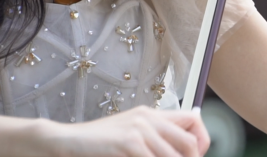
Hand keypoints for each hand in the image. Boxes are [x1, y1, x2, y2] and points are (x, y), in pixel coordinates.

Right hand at [48, 106, 209, 156]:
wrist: (65, 141)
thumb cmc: (97, 143)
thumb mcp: (130, 133)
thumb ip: (153, 137)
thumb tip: (182, 147)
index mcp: (152, 114)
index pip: (193, 119)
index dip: (202, 141)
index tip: (196, 155)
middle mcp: (149, 118)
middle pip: (190, 142)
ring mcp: (140, 129)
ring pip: (174, 156)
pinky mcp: (129, 143)